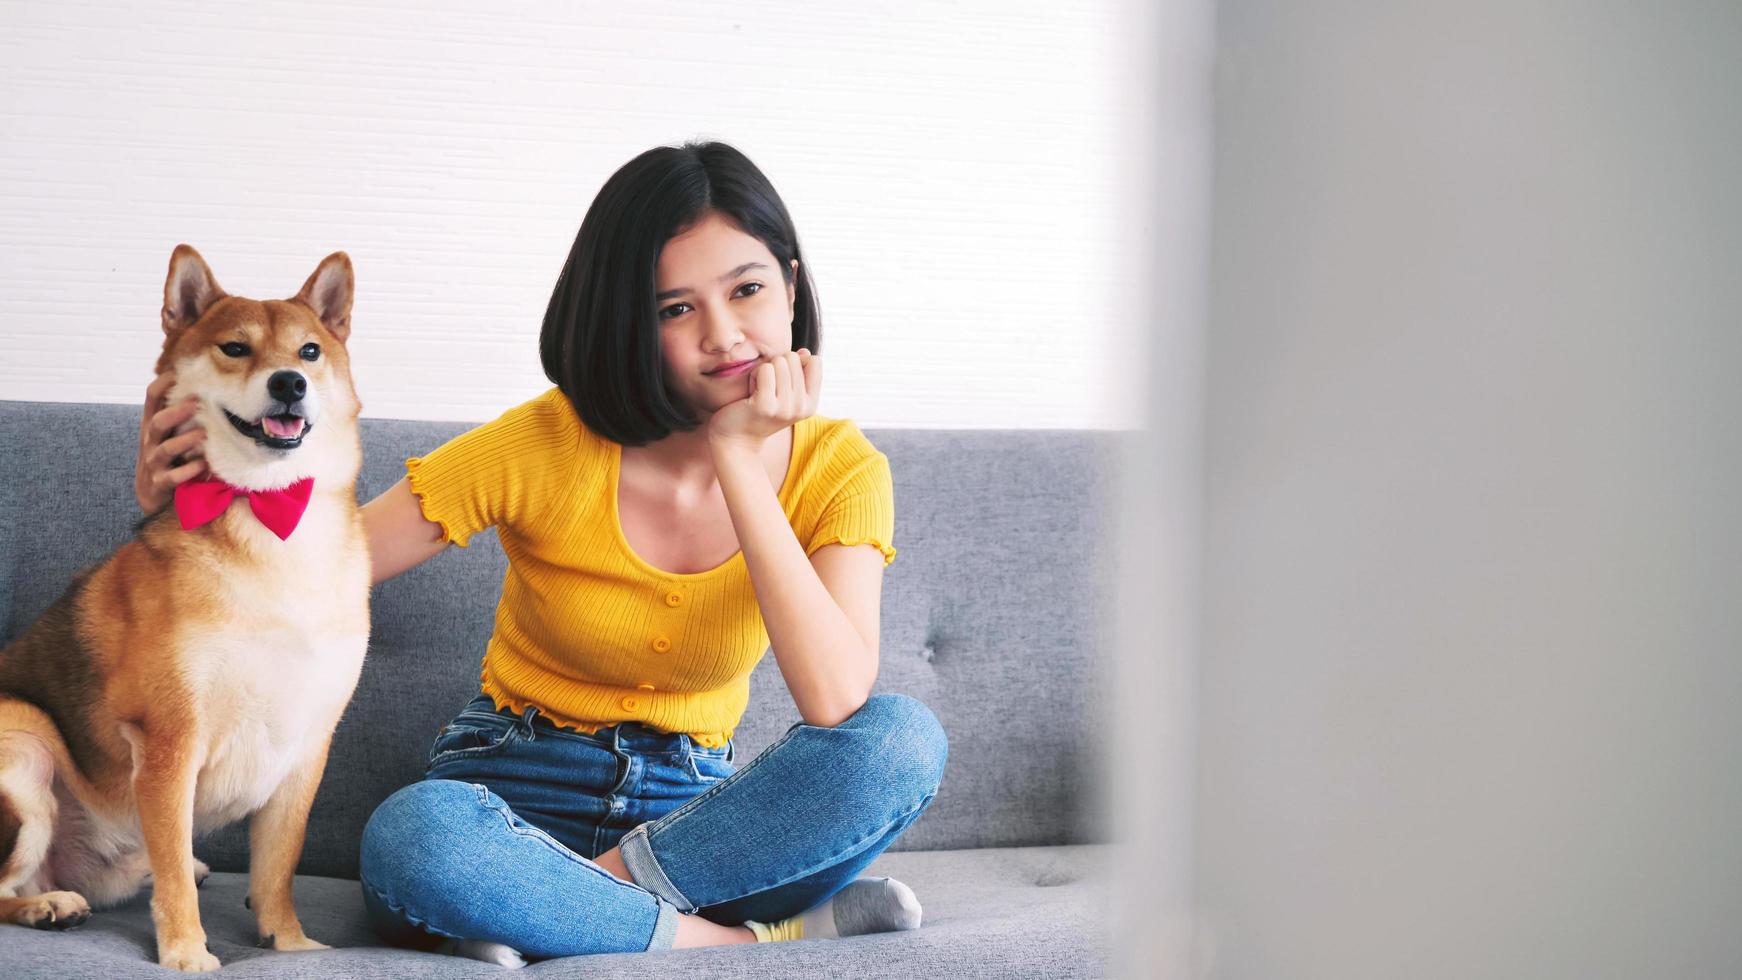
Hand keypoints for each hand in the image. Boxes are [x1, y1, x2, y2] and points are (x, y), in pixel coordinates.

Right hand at [136, 370, 207, 513]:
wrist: (151, 494)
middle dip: (175, 412)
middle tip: (196, 402)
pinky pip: (173, 476)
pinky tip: (204, 465)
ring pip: (165, 448)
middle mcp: (151, 441)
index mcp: (153, 425)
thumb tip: (206, 384)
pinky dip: (189, 470)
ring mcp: (154, 463)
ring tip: (204, 434)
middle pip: (157, 422)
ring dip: (185, 440)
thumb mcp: (169, 432)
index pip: (151, 398)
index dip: (163, 383)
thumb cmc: (167, 457)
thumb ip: (180, 412)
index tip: (179, 370)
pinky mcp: (160, 483)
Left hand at [704, 349, 820, 451]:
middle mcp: (802, 407)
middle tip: (766, 388)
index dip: (795, 362)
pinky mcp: (766, 405)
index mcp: (811, 404)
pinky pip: (765, 370)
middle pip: (793, 358)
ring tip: (758, 391)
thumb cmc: (759, 410)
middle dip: (776, 366)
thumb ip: (798, 371)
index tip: (782, 381)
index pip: (815, 362)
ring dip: (763, 371)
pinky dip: (754, 376)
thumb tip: (805, 352)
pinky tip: (750, 393)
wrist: (737, 439)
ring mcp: (785, 408)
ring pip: (779, 362)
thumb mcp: (785, 391)